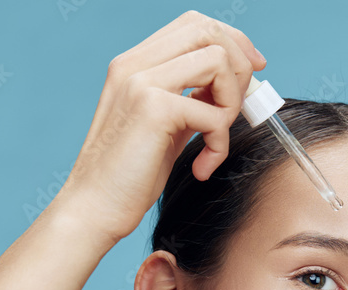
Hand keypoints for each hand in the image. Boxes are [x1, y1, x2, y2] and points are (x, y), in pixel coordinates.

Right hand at [52, 10, 265, 247]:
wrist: (93, 208)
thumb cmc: (130, 175)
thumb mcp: (165, 125)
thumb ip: (191, 98)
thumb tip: (236, 85)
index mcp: (134, 63)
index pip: (194, 24)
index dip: (234, 41)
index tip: (254, 71)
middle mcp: (134, 64)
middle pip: (209, 31)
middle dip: (241, 67)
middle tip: (239, 109)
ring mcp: (141, 82)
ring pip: (218, 62)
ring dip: (231, 104)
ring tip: (215, 140)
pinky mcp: (153, 109)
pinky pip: (214, 114)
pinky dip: (220, 144)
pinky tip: (202, 167)